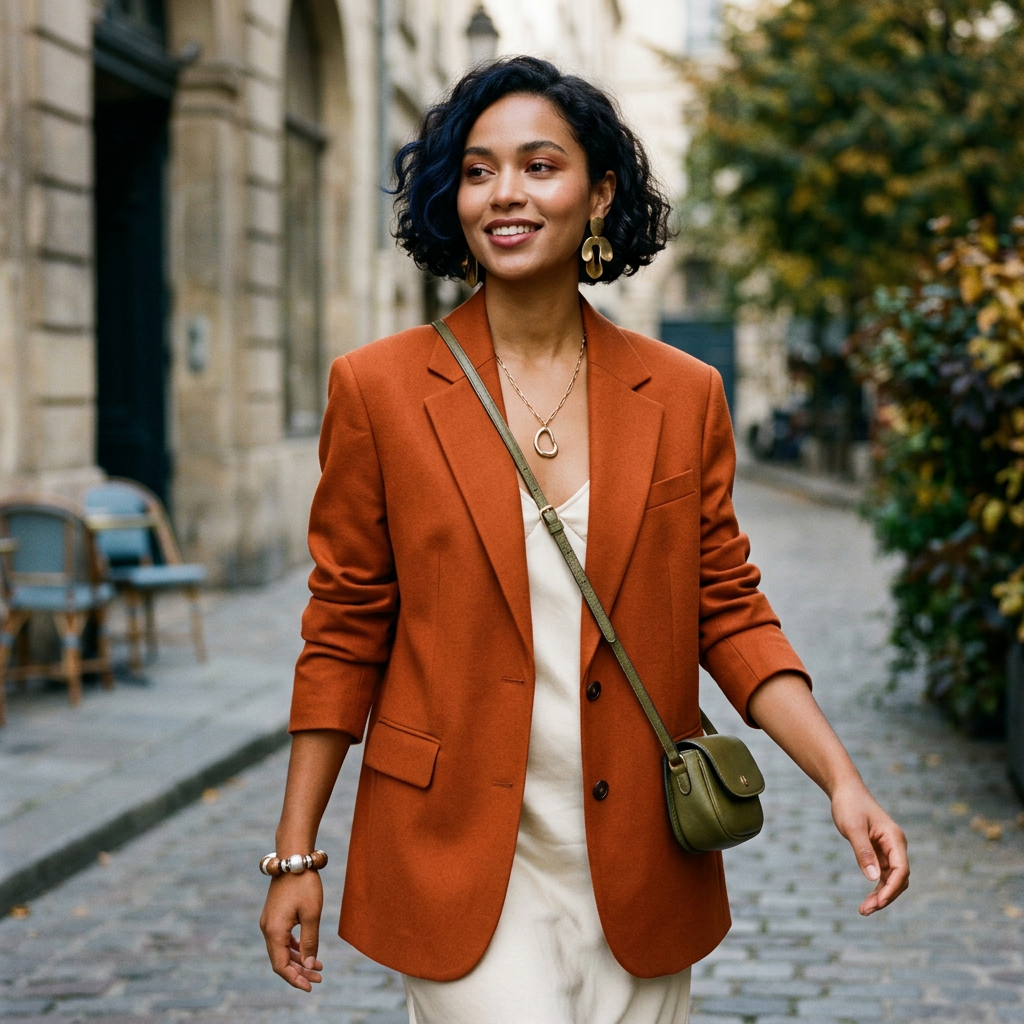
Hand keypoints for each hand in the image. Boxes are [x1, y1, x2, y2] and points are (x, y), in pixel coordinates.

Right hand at [260, 871, 324, 990]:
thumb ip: (310, 941)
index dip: (295, 979)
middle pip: (280, 960)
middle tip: (319, 978)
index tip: (311, 986)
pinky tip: (307, 951)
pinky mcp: (274, 915)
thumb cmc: (304, 884)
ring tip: (318, 967)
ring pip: (281, 950)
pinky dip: (294, 947)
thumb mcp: (312, 914)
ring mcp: (269, 921)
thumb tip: (310, 965)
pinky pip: (282, 938)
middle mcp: (267, 928)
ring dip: (298, 960)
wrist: (294, 858)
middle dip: (299, 971)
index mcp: (274, 931)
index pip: (280, 966)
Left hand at [830, 781, 908, 915]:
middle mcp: (895, 846)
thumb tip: (873, 878)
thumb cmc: (849, 805)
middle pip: (899, 879)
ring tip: (864, 910)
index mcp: (894, 839)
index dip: (891, 889)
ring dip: (880, 895)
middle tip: (866, 910)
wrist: (845, 790)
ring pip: (891, 880)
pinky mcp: (879, 852)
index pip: (901, 870)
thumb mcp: (853, 828)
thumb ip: (863, 852)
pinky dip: (876, 887)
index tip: (878, 903)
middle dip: (885, 897)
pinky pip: (882, 875)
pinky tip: (867, 899)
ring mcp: (888, 850)